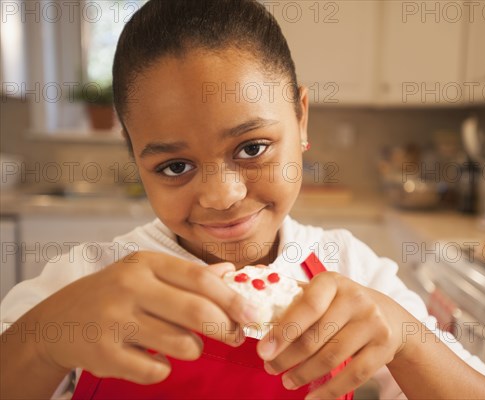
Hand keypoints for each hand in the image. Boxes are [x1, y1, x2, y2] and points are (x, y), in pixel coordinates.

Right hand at [26, 251, 255, 383]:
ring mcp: (114, 320)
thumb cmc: (115, 294)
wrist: (57, 320)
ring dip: (194, 349)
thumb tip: (232, 274)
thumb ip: (190, 276)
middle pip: (195, 311)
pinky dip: (163, 369)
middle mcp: (130, 287)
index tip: (253, 314)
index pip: (200, 279)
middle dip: (225, 328)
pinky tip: (152, 357)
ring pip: (180, 344)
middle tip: (236, 337)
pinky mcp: (103, 353)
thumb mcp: (147, 273)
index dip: (232, 298)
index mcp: (145, 263)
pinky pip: (155, 370)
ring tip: (187, 345)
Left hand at [256, 272, 409, 398]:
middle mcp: (355, 298)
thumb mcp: (323, 293)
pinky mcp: (383, 346)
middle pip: (315, 336)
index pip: (307, 306)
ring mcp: (372, 323)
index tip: (263, 351)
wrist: (390, 317)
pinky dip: (329, 390)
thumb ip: (294, 299)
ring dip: (304, 374)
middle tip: (270, 368)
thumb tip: (255, 309)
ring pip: (332, 357)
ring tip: (287, 381)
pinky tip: (312, 397)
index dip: (284, 330)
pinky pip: (353, 375)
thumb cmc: (343, 305)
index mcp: (333, 282)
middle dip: (287, 357)